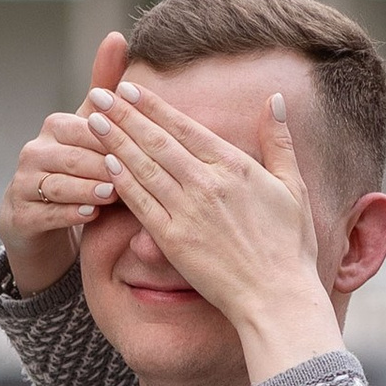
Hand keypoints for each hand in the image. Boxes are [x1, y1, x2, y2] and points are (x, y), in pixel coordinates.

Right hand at [0, 32, 126, 292]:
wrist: (40, 223)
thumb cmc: (76, 171)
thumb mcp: (92, 132)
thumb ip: (106, 90)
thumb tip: (117, 35)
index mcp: (55, 127)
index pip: (87, 128)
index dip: (114, 137)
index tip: (145, 146)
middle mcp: (34, 150)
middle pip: (73, 155)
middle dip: (102, 163)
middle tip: (133, 172)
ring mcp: (23, 184)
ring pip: (58, 183)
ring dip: (87, 188)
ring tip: (114, 194)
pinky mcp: (19, 215)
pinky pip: (45, 213)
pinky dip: (69, 213)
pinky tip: (91, 214)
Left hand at [83, 76, 340, 377]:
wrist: (278, 298)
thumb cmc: (290, 247)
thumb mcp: (293, 186)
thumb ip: (279, 141)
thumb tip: (273, 99)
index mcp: (234, 165)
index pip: (183, 126)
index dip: (152, 105)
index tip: (128, 87)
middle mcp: (207, 183)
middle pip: (156, 141)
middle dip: (123, 114)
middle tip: (97, 95)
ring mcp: (188, 212)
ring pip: (144, 168)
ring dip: (115, 141)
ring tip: (92, 120)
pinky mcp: (175, 241)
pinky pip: (142, 205)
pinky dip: (123, 182)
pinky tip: (105, 164)